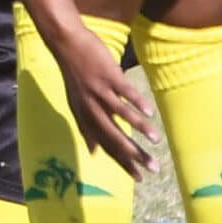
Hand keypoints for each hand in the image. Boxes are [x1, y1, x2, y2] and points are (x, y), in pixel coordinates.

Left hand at [58, 28, 158, 179]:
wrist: (66, 44)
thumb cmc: (75, 75)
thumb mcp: (76, 105)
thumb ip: (86, 129)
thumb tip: (92, 152)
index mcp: (87, 117)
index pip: (107, 146)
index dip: (122, 163)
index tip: (139, 178)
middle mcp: (92, 108)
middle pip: (115, 137)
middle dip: (134, 155)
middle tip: (153, 168)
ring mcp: (100, 92)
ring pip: (121, 115)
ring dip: (139, 129)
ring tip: (156, 141)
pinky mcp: (108, 76)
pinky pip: (124, 92)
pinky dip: (136, 102)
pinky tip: (149, 112)